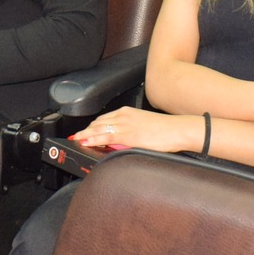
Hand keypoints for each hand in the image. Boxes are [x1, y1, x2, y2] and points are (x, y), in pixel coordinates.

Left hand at [72, 107, 196, 153]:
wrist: (178, 130)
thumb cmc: (166, 129)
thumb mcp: (144, 125)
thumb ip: (131, 130)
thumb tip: (122, 140)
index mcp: (127, 112)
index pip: (104, 118)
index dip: (92, 125)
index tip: (85, 131)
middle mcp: (124, 116)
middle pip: (98, 122)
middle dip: (86, 130)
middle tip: (75, 136)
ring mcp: (125, 125)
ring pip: (99, 128)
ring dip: (86, 134)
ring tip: (76, 139)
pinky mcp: (128, 135)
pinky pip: (106, 137)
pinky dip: (93, 139)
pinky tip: (86, 141)